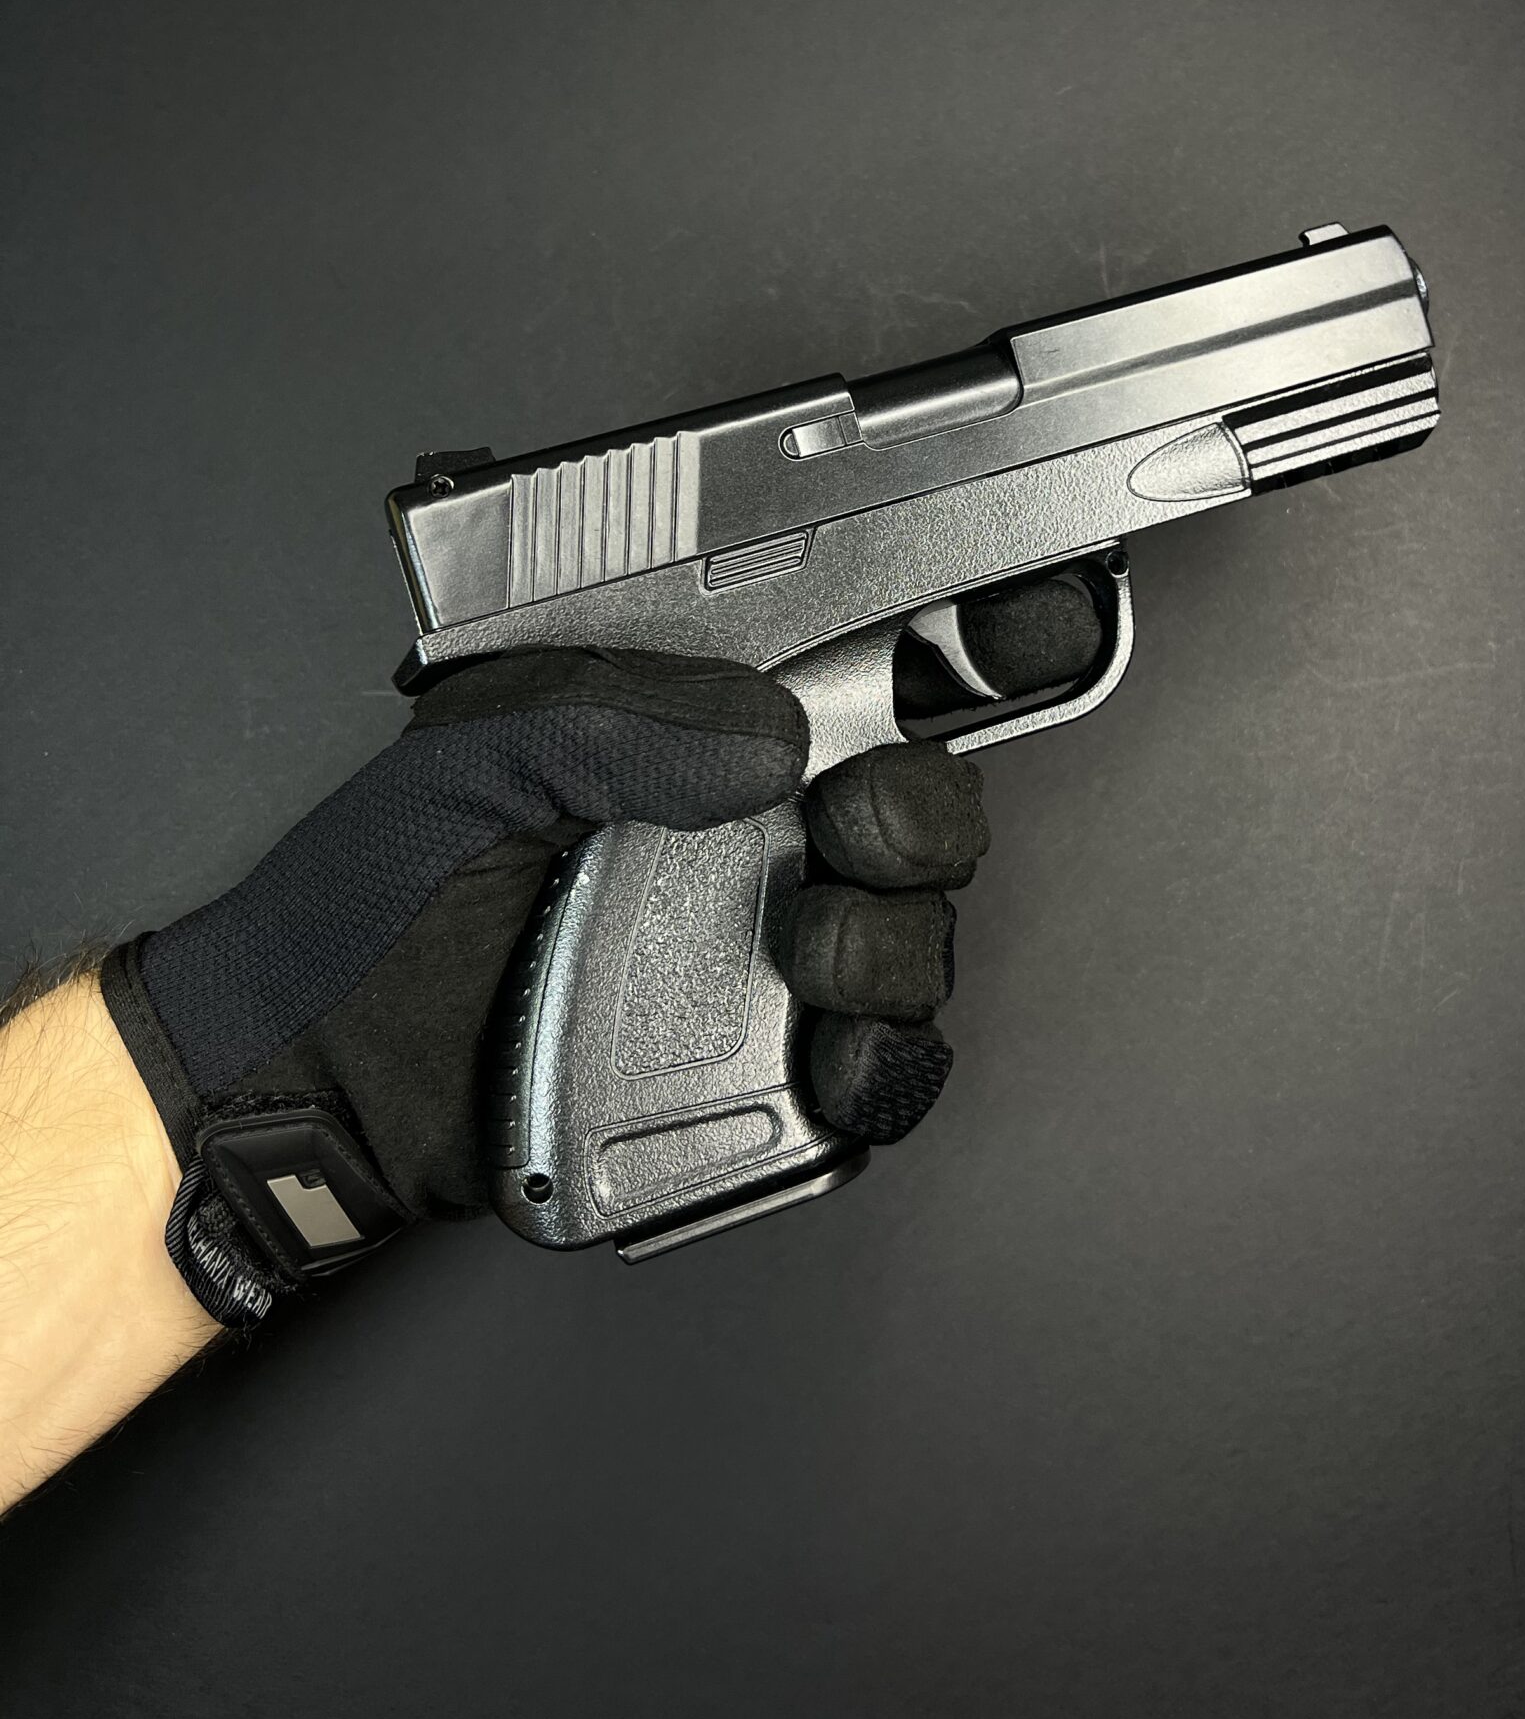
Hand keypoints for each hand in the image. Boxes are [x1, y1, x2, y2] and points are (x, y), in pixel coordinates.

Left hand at [103, 646, 989, 1322]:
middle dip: (924, 814)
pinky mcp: (763, 1082)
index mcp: (698, 745)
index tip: (1017, 636)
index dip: (964, 655)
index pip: (863, 680)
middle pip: (927, 813)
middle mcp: (750, 849)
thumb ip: (614, 714)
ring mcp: (765, 970)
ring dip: (893, 944)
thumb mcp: (470, 756)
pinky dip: (883, 1064)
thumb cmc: (370, 903)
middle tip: (851, 825)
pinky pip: (883, 1077)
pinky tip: (826, 1050)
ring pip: (921, 943)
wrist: (315, 1076)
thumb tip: (766, 733)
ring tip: (799, 950)